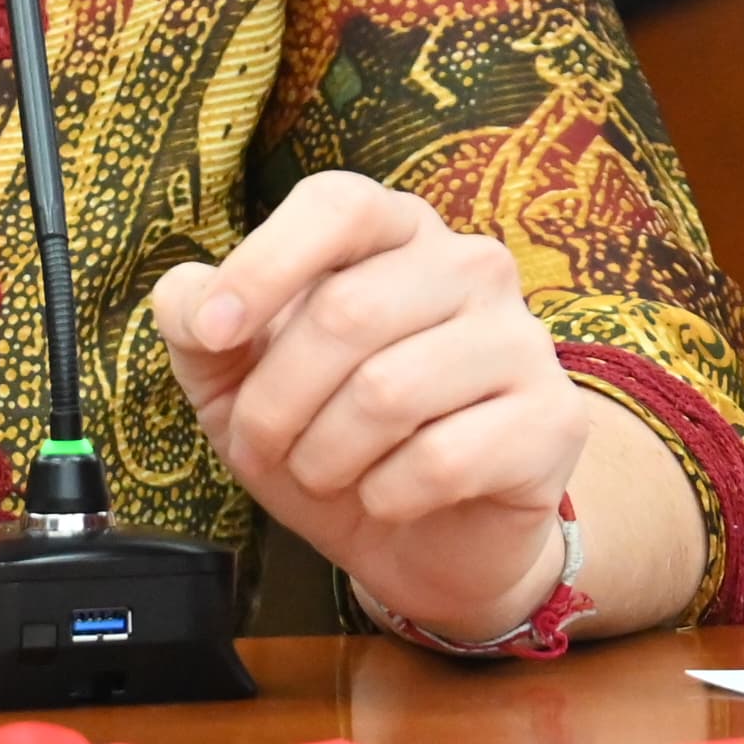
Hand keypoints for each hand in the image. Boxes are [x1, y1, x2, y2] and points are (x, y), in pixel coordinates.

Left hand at [149, 172, 589, 641]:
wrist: (419, 538)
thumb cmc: (326, 433)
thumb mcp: (236, 378)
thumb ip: (198, 324)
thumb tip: (190, 299)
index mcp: (393, 230)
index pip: (337, 205)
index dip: (264, 265)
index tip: (214, 334)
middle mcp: (469, 265)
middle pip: (346, 312)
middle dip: (276, 400)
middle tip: (262, 445)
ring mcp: (520, 339)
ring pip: (389, 391)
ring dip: (324, 455)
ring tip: (322, 472)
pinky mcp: (552, 420)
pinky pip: (444, 459)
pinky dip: (386, 495)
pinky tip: (387, 497)